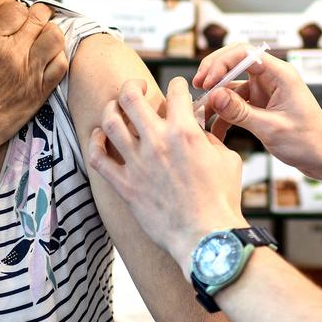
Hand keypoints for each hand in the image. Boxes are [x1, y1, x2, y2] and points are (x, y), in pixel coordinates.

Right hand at [0, 0, 68, 164]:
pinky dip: (58, 56)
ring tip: (43, 37)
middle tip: (33, 21)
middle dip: (36, 16)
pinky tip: (48, 59)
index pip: (15, 9)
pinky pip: (61, 64)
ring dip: (50, 33)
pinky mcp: (38, 92)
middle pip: (37, 18)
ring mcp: (28, 73)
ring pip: (55, 37)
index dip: (16, 11)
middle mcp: (10, 53)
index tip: (13, 17)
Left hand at [88, 78, 248, 272]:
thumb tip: (199, 127)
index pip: (175, 91)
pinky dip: (95, 142)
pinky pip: (97, 158)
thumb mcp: (227, 159)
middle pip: (130, 97)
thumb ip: (210, 137)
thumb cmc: (222, 199)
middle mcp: (157, 142)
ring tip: (116, 107)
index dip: (177, 84)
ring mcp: (137, 163)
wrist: (206, 236)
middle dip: (132, 85)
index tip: (177, 89)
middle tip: (137, 88)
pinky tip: (100, 136)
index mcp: (185, 132)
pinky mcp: (125, 185)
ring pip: (110, 121)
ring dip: (111, 109)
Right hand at [194, 44, 321, 179]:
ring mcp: (266, 92)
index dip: (220, 63)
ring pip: (233, 86)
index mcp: (280, 74)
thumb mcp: (271, 128)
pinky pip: (237, 104)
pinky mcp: (262, 106)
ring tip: (200, 113)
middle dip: (214, 74)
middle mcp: (272, 78)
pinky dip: (224, 114)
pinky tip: (214, 128)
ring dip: (216, 98)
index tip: (206, 82)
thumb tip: (214, 95)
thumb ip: (240, 112)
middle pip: (234, 63)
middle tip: (197, 87)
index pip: (244, 53)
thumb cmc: (309, 142)